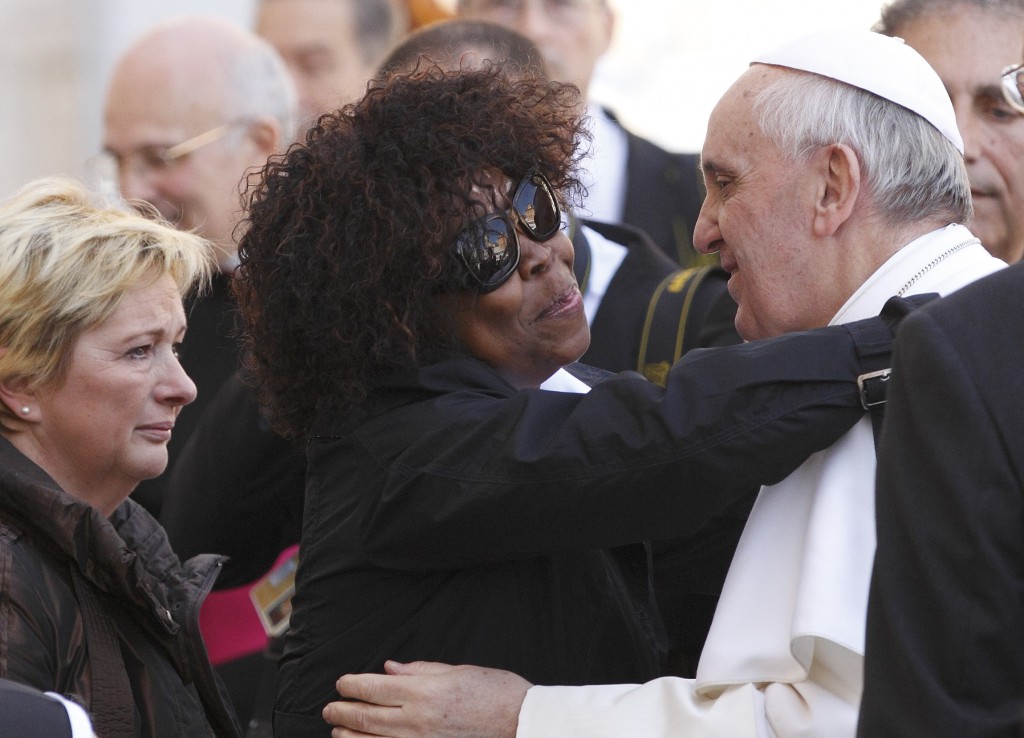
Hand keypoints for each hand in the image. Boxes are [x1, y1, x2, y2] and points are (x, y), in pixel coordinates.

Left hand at [323, 660, 531, 737]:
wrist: (520, 722)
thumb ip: (420, 670)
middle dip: (343, 713)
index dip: (353, 685)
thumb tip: (390, 669)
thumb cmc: (495, 692)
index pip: (375, 687)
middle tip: (329, 710)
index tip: (342, 684)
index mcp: (424, 691)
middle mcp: (417, 720)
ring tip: (338, 733)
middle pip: (368, 717)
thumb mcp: (457, 670)